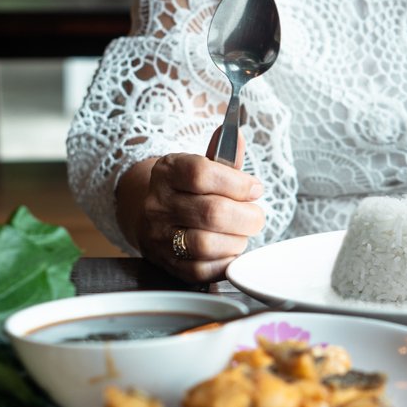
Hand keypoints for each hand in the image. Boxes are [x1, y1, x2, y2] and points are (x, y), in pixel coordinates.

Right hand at [121, 128, 265, 283]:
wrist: (150, 217)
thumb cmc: (188, 190)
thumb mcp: (201, 166)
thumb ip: (224, 155)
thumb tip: (237, 136)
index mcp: (167, 172)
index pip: (202, 174)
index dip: (238, 183)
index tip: (255, 189)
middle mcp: (158, 204)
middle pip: (212, 212)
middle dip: (247, 217)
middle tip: (255, 216)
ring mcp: (159, 237)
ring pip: (206, 244)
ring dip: (236, 241)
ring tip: (240, 234)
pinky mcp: (168, 264)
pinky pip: (202, 270)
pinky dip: (224, 262)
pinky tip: (229, 250)